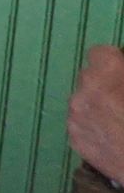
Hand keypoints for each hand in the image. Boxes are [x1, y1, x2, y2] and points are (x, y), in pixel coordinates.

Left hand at [71, 46, 123, 181]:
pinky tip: (113, 137)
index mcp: (105, 72)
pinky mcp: (74, 139)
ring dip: (97, 106)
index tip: (123, 74)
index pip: (100, 53)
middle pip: (89, 78)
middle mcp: (83, 90)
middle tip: (122, 100)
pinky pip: (81, 124)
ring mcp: (75, 116)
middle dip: (104, 85)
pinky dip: (93, 127)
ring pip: (83, 102)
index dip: (115, 63)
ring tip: (119, 122)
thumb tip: (120, 67)